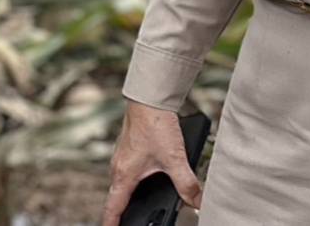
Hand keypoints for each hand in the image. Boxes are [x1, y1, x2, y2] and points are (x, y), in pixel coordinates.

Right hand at [100, 102, 202, 225]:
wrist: (149, 96)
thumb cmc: (154, 123)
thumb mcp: (174, 158)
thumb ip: (186, 183)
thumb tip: (197, 202)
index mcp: (124, 175)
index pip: (112, 208)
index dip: (112, 224)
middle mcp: (118, 166)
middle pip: (116, 197)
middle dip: (122, 212)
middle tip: (129, 222)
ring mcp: (122, 156)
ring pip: (122, 183)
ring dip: (129, 194)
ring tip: (139, 204)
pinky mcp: (129, 147)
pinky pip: (127, 170)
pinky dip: (134, 179)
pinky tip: (149, 177)